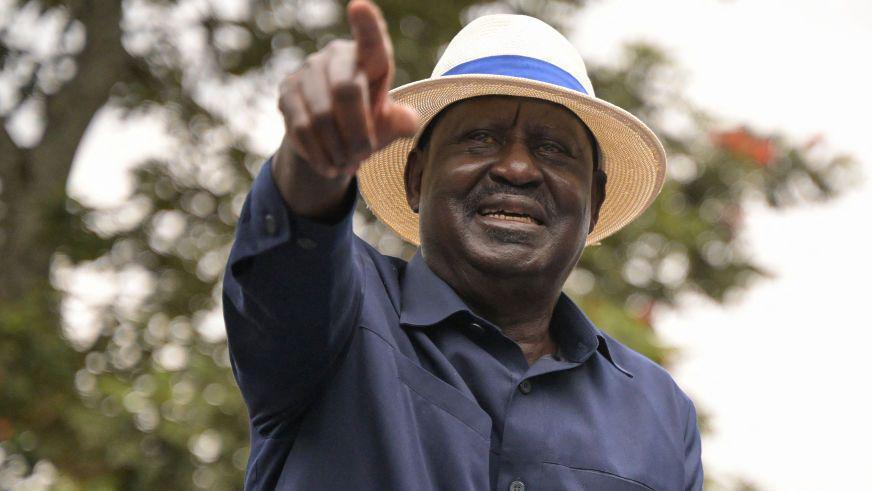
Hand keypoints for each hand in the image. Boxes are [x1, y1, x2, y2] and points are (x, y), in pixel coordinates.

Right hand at [276, 0, 418, 179]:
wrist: (333, 138)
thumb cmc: (370, 123)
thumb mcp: (390, 124)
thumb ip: (401, 122)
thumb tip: (407, 122)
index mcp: (370, 57)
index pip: (370, 39)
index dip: (366, 23)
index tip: (359, 6)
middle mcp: (335, 55)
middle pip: (346, 92)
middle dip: (358, 133)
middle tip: (365, 157)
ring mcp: (307, 70)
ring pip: (322, 116)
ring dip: (338, 149)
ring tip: (348, 163)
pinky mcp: (286, 91)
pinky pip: (301, 128)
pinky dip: (319, 154)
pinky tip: (329, 165)